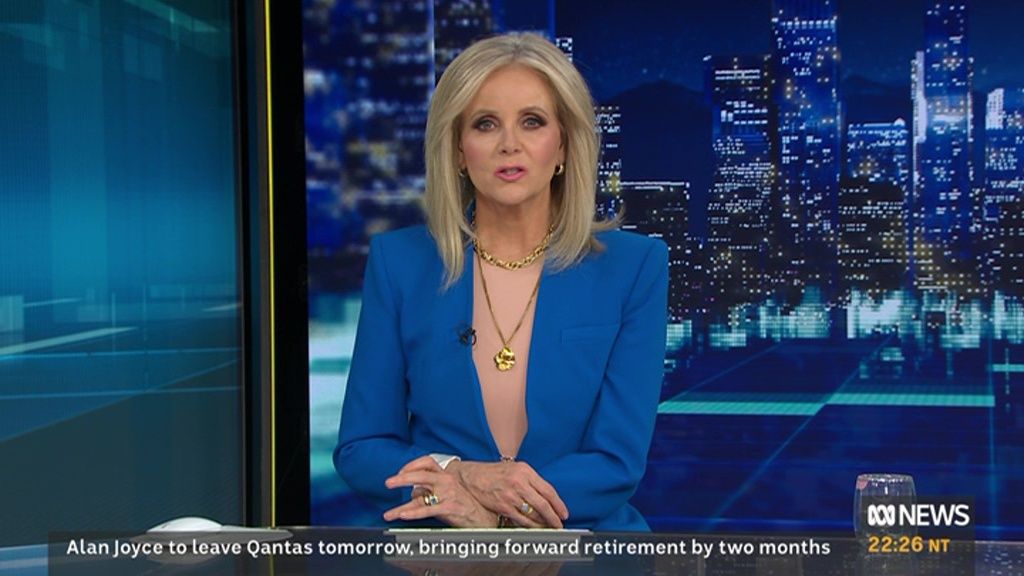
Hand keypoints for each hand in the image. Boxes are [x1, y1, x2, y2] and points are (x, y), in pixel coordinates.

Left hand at [383, 458, 498, 527]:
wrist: (485, 517)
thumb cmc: (465, 505)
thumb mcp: (448, 493)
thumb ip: (431, 492)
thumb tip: (413, 494)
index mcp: (446, 476)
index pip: (428, 462)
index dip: (412, 465)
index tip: (400, 472)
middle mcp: (447, 482)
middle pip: (421, 475)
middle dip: (402, 478)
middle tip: (389, 483)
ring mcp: (448, 494)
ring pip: (420, 496)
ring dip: (401, 505)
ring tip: (389, 513)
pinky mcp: (450, 507)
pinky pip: (427, 510)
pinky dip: (413, 513)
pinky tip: (402, 515)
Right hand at [441, 459, 568, 528]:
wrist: (470, 477)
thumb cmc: (493, 473)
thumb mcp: (514, 469)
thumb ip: (530, 480)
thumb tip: (546, 496)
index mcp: (525, 471)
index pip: (548, 490)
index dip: (559, 504)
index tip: (564, 513)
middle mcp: (520, 482)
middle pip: (543, 503)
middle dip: (554, 517)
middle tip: (559, 525)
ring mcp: (511, 495)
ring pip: (533, 513)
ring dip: (543, 523)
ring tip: (549, 528)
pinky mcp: (503, 506)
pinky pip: (521, 520)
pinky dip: (530, 526)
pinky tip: (535, 528)